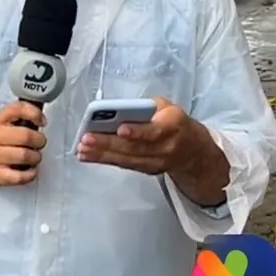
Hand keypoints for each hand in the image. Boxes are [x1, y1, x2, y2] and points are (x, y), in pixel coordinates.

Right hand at [0, 102, 46, 186]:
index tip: (41, 121)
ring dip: (36, 157)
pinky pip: (20, 176)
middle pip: (26, 136)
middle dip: (40, 140)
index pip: (17, 109)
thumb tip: (40, 119)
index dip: (34, 114)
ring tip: (33, 157)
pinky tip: (30, 170)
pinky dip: (31, 174)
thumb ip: (16, 118)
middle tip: (39, 143)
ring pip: (25, 156)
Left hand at [77, 96, 209, 175]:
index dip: (138, 132)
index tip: (120, 128)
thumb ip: (147, 106)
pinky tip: (87, 156)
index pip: (154, 131)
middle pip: (135, 147)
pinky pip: (123, 164)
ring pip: (126, 158)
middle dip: (108, 143)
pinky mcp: (146, 169)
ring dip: (101, 154)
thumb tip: (122, 108)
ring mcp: (156, 162)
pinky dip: (104, 160)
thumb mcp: (168, 107)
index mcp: (173, 127)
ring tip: (82, 149)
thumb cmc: (175, 123)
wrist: (193, 150)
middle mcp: (165, 147)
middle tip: (87, 139)